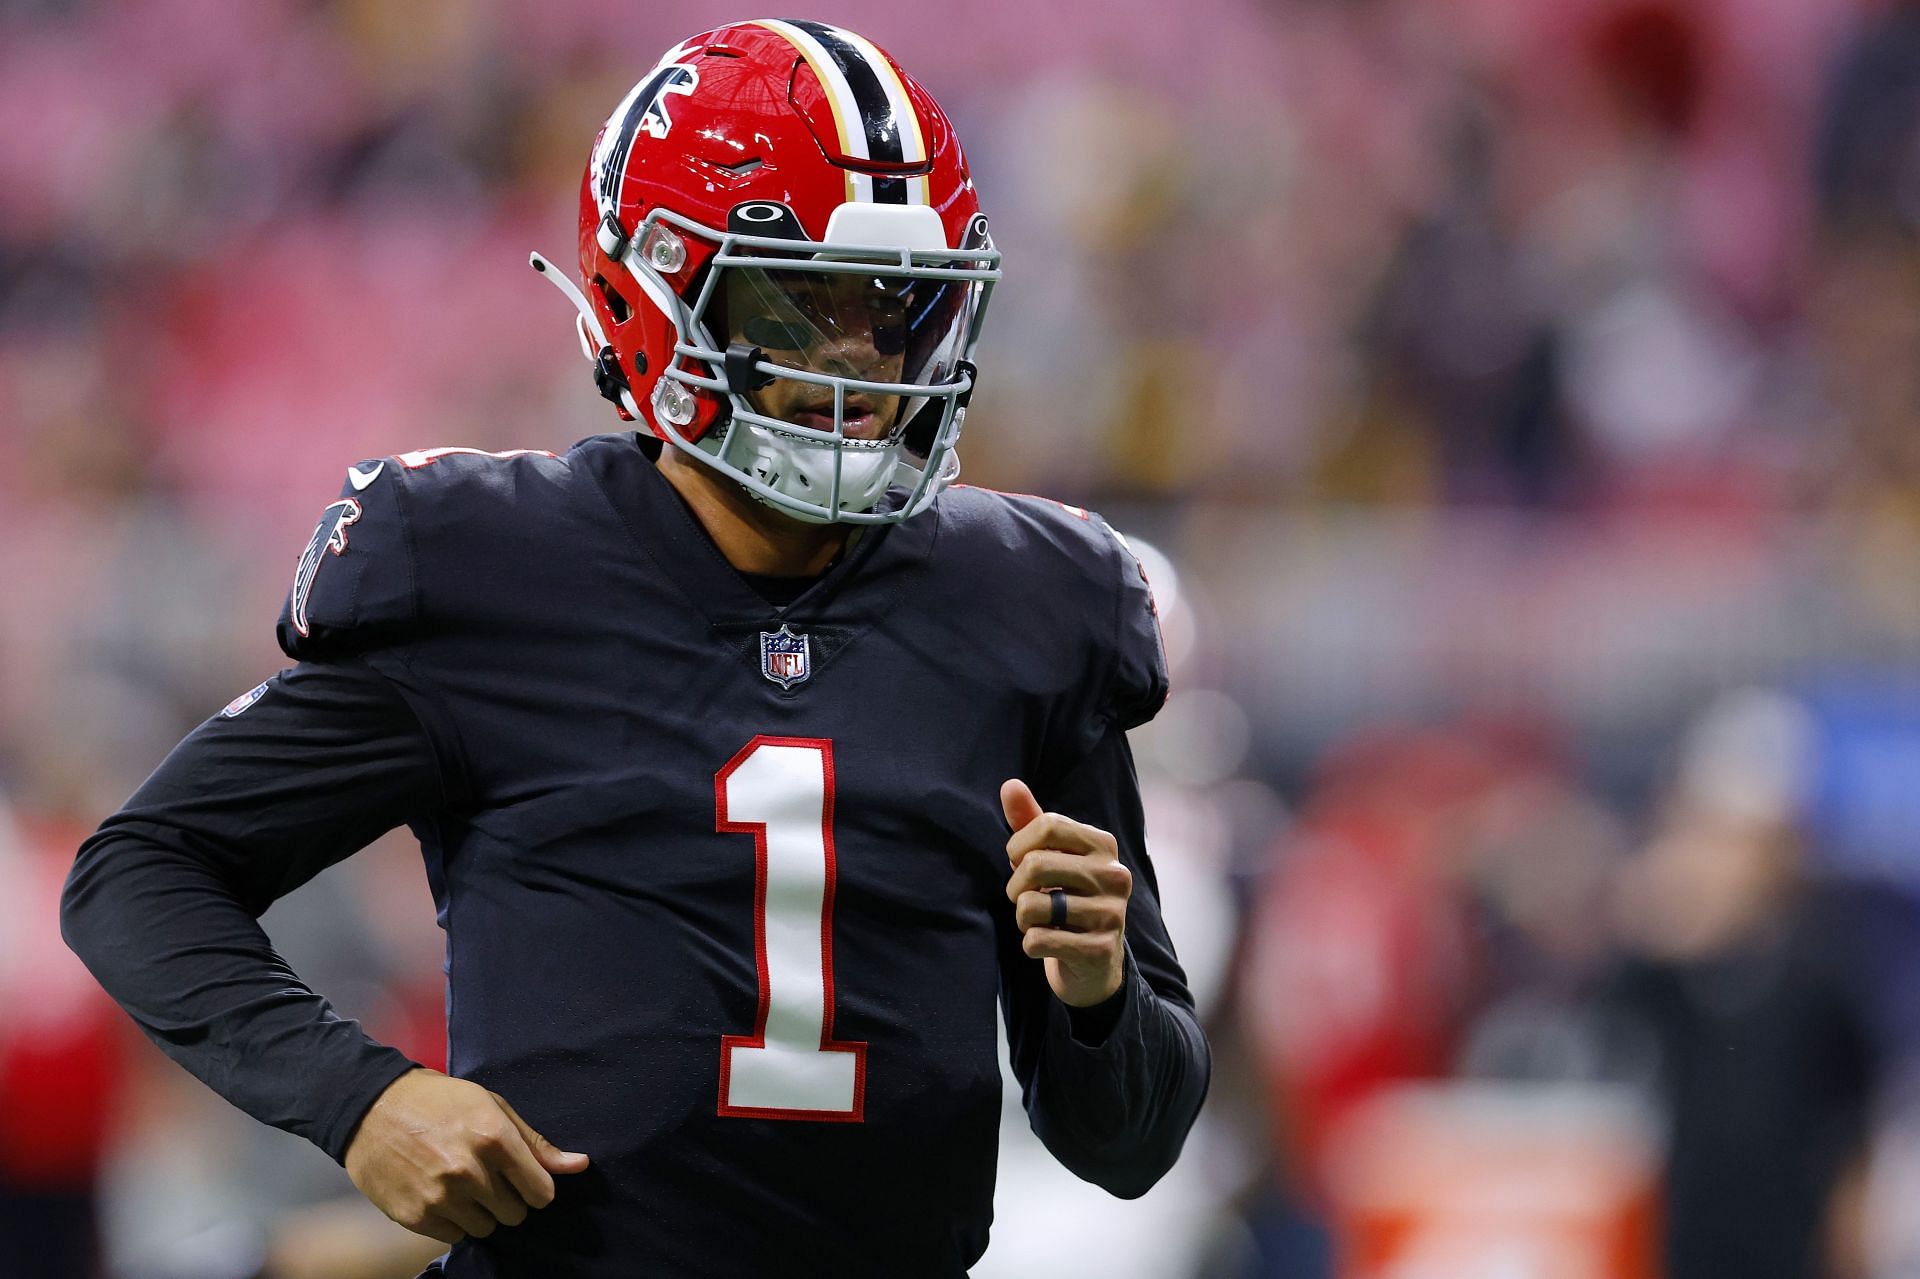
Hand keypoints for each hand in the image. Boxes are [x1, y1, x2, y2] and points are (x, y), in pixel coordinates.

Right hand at [344, 1068, 589, 1244]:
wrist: (372, 1108)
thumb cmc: (440, 1101)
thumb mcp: (492, 1107)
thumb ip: (535, 1143)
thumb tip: (580, 1165)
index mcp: (494, 1138)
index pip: (542, 1192)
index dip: (537, 1188)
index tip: (524, 1180)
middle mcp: (469, 1171)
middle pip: (516, 1214)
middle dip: (508, 1199)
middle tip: (488, 1178)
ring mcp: (440, 1197)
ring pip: (486, 1228)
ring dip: (481, 1212)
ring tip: (463, 1185)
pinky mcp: (415, 1216)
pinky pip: (455, 1236)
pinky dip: (453, 1222)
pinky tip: (441, 1195)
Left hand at [1001, 778, 1130, 1007]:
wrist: (1095, 962)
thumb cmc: (1067, 897)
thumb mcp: (1051, 856)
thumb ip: (1031, 821)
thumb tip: (1010, 784)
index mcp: (1104, 845)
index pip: (1048, 825)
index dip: (1018, 845)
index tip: (1018, 862)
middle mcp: (1115, 875)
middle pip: (1036, 865)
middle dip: (1014, 886)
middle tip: (1024, 898)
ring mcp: (1111, 914)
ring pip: (1031, 906)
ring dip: (1023, 918)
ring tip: (1039, 921)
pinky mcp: (1100, 950)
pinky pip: (1036, 941)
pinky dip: (1030, 944)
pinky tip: (1049, 944)